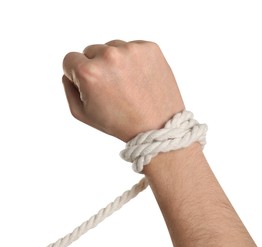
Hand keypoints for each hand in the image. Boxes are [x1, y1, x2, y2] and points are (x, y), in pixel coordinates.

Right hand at [62, 40, 184, 141]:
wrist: (158, 126)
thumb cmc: (120, 123)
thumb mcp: (83, 114)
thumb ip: (69, 89)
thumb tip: (68, 72)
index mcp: (89, 72)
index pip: (69, 59)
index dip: (77, 74)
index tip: (90, 85)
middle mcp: (109, 56)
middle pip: (91, 51)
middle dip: (97, 67)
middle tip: (112, 88)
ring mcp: (132, 50)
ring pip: (112, 48)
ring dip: (115, 62)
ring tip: (127, 84)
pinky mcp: (150, 48)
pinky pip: (132, 47)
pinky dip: (133, 60)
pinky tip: (139, 78)